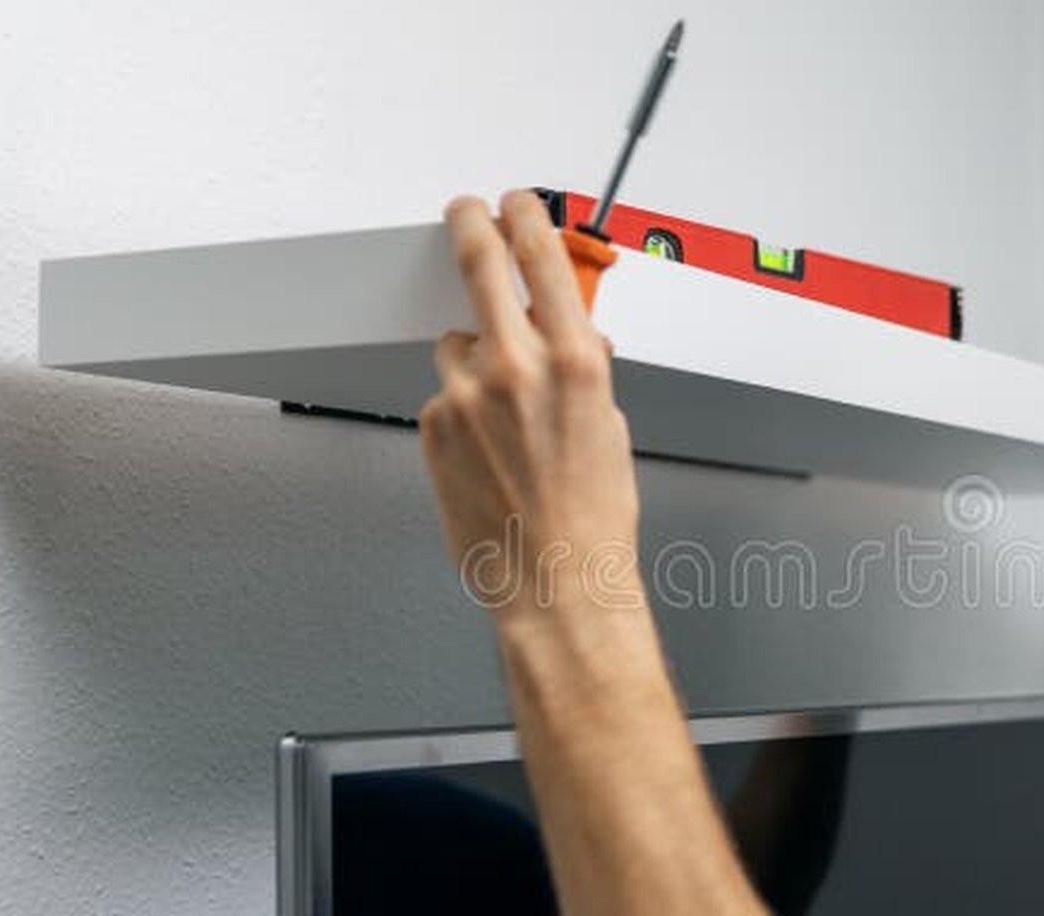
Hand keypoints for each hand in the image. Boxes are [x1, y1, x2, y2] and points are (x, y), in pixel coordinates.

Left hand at [418, 190, 643, 625]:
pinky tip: (487, 451)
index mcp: (576, 361)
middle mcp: (517, 369)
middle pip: (478, 264)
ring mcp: (466, 397)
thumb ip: (585, 372)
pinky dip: (460, 412)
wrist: (557, 583)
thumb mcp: (610, 426)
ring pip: (457, 345)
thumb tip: (573, 341)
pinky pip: (443, 396)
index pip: (541, 257)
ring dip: (474, 359)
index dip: (523, 217)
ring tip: (501, 410)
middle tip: (465, 213)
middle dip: (470, 227)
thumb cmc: (593, 519)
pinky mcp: (433, 428)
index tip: (515, 202)